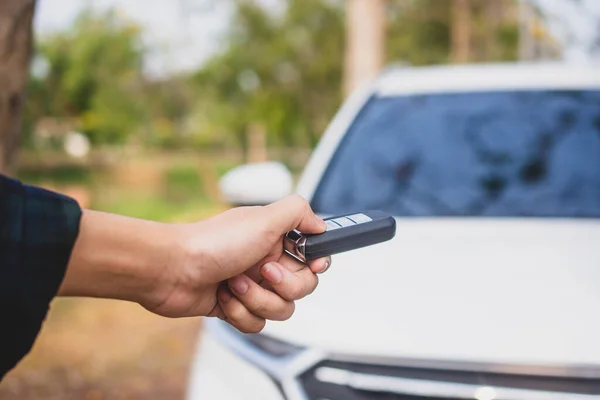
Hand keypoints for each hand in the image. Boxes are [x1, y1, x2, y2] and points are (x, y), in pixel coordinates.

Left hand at [147, 195, 330, 332]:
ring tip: (233, 284)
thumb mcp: (263, 219)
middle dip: (282, 286)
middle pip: (302, 288)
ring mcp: (250, 286)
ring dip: (257, 300)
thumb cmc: (214, 243)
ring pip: (280, 309)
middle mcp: (265, 261)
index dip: (315, 265)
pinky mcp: (234, 307)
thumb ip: (298, 212)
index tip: (311, 265)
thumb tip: (321, 224)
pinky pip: (256, 322)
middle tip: (262, 271)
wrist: (171, 269)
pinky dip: (240, 313)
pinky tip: (222, 298)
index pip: (312, 256)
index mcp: (275, 239)